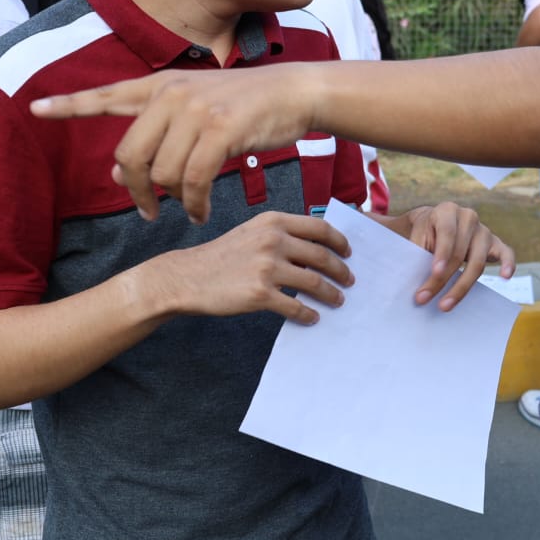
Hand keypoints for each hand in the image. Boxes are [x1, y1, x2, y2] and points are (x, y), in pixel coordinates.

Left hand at [31, 65, 318, 223]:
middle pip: (129, 155)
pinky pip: (193, 180)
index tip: (35, 109)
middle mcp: (171, 93)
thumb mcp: (196, 115)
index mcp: (161, 86)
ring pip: (162, 173)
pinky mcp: (220, 129)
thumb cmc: (246, 107)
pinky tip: (201, 212)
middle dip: (135, 191)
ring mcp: (195, 110)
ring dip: (174, 200)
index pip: (106, 95)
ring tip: (189, 207)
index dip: (68, 104)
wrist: (293, 93)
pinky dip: (195, 204)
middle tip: (148, 212)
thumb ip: (155, 139)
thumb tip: (113, 174)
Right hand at [146, 212, 352, 324]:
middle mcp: (273, 241)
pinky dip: (308, 314)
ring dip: (331, 294)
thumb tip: (314, 250)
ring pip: (313, 282)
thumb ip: (281, 234)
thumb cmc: (222, 255)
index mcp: (274, 222)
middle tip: (350, 280)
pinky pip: (294, 306)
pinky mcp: (260, 294)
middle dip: (341, 270)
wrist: (189, 276)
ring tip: (338, 300)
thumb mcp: (252, 231)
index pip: (319, 228)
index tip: (348, 252)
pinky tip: (312, 318)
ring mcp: (267, 267)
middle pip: (322, 256)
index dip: (339, 241)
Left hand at [401, 202, 514, 311]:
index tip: (434, 273)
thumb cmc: (424, 233)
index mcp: (447, 211)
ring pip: (477, 262)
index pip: (447, 233)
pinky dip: (508, 264)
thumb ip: (415, 253)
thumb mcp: (415, 235)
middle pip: (460, 253)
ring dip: (461, 286)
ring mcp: (483, 231)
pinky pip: (506, 253)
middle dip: (442, 279)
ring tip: (446, 305)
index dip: (441, 253)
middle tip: (424, 298)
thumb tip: (411, 282)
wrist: (435, 223)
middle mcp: (468, 217)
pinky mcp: (495, 243)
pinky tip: (505, 277)